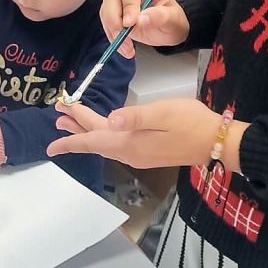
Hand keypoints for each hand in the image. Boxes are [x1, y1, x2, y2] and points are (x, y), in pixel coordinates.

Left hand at [49, 98, 245, 170]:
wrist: (217, 142)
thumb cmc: (192, 122)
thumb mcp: (163, 113)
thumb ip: (135, 116)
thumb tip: (110, 119)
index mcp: (130, 143)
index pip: (92, 141)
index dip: (70, 140)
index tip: (50, 145)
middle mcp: (130, 153)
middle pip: (96, 140)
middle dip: (76, 127)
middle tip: (58, 112)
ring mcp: (139, 154)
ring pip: (106, 142)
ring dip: (88, 130)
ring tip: (70, 119)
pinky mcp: (148, 152)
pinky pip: (117, 144)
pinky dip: (103, 134)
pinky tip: (102, 128)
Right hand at [102, 0, 189, 56]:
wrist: (167, 29)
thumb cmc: (172, 20)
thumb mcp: (173, 20)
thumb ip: (160, 17)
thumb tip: (141, 18)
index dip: (128, 5)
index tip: (130, 23)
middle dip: (114, 19)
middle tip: (123, 37)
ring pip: (105, 10)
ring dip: (113, 31)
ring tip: (128, 48)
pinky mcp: (113, 11)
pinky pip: (106, 23)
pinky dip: (112, 37)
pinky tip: (125, 47)